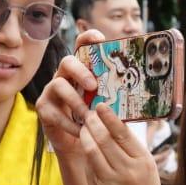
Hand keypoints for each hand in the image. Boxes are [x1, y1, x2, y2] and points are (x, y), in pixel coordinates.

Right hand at [35, 29, 107, 158]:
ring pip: (58, 84)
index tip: (99, 38)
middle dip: (80, 71)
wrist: (81, 146)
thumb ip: (118, 96)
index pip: (82, 47)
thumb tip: (141, 90)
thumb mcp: (110, 107)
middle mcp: (65, 76)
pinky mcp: (44, 108)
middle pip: (67, 61)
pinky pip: (54, 112)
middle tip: (93, 86)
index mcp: (82, 71)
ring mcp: (51, 91)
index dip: (88, 38)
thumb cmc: (98, 122)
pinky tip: (80, 131)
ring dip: (75, 100)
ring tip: (87, 115)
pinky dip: (69, 123)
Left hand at [74, 97, 174, 184]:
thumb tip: (113, 124)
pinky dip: (86, 156)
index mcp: (141, 160)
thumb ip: (131, 147)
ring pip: (91, 152)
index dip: (109, 117)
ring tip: (83, 128)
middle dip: (92, 123)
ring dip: (85, 136)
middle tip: (88, 114)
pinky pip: (89, 168)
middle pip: (104, 139)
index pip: (122, 133)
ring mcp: (110, 182)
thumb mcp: (147, 165)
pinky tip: (86, 148)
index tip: (101, 105)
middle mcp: (126, 170)